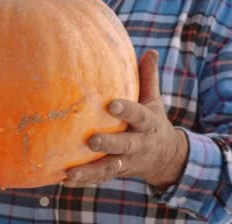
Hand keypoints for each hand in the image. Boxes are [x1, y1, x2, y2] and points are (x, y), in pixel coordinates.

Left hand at [62, 50, 188, 189]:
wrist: (166, 158)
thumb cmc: (152, 121)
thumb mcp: (154, 101)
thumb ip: (148, 77)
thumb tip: (151, 50)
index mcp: (148, 123)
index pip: (139, 115)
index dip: (126, 110)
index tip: (112, 104)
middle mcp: (138, 144)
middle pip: (125, 145)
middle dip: (109, 144)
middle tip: (91, 141)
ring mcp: (127, 161)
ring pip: (108, 167)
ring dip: (90, 171)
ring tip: (71, 172)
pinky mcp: (116, 172)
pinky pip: (99, 178)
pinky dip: (84, 180)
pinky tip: (64, 180)